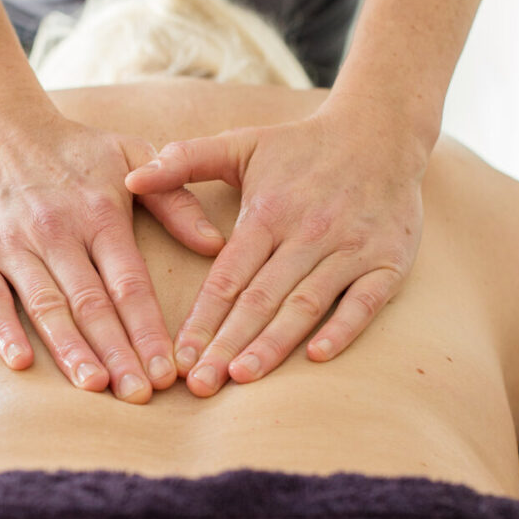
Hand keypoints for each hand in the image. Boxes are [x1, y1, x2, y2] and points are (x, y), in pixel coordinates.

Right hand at [0, 89, 224, 400]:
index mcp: (99, 213)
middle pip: (92, 303)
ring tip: (95, 387)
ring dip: (71, 349)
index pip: (130, 283)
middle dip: (119, 353)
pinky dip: (1, 330)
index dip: (150, 330)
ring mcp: (11, 244)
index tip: (170, 371)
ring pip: (46, 306)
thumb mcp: (132, 153)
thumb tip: (217, 244)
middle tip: (141, 396)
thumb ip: (175, 198)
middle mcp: (56, 231)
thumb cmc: (73, 149)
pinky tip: (21, 363)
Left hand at [125, 97, 427, 395]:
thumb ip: (184, 161)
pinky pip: (364, 302)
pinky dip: (342, 328)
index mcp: (268, 212)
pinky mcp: (389, 262)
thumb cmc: (301, 147)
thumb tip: (130, 179)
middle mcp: (308, 233)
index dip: (202, 318)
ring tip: (242, 376)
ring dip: (274, 343)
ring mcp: (350, 249)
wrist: (382, 133)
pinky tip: (316, 357)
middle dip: (228, 343)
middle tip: (200, 385)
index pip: (227, 276)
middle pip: (261, 298)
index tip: (178, 355)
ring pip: (306, 304)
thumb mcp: (242, 144)